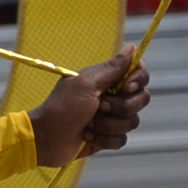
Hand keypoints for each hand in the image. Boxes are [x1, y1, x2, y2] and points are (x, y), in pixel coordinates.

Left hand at [30, 47, 150, 166]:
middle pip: (141, 99)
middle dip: (120, 107)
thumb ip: (112, 68)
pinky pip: (122, 139)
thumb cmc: (62, 108)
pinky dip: (104, 139)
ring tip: (88, 125)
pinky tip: (87, 137)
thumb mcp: (86, 84)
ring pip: (132, 121)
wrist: (45, 139)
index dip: (139, 80)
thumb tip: (132, 47)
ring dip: (108, 125)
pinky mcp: (107, 137)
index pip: (139, 73)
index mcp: (106, 79)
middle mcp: (111, 96)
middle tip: (99, 108)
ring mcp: (110, 118)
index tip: (126, 87)